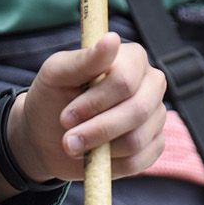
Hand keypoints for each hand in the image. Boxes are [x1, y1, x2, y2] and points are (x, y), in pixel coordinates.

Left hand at [0, 33, 165, 191]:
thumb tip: (112, 39)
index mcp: (132, 59)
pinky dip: (111, 165)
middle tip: (68, 140)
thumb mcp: (57, 75)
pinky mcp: (153, 144)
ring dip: (99, 149)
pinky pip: (139, 161)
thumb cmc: (53, 98)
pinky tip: (94, 157)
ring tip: (74, 146)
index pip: (126, 80)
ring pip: (137, 139)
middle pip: (138, 110)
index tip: (67, 116)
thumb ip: (84, 59)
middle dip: (98, 130)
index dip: (95, 102)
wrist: (47, 136)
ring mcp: (156, 116)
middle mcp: (151, 85)